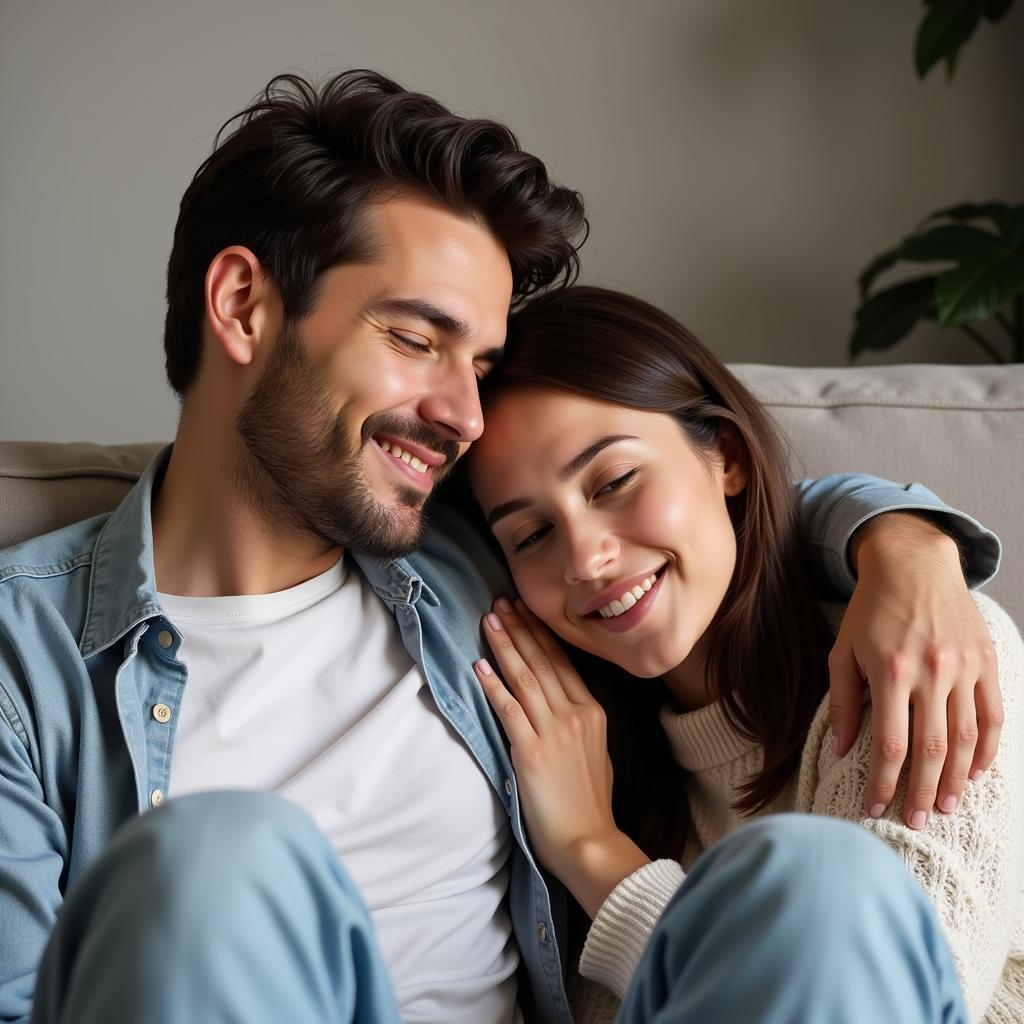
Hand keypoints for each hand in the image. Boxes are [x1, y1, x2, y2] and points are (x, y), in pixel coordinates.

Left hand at [475, 597, 648, 916]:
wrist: (587, 841)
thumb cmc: (590, 803)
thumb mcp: (599, 752)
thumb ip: (582, 723)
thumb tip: (565, 703)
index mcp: (592, 712)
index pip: (563, 662)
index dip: (542, 633)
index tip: (526, 610)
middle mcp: (575, 714)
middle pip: (543, 661)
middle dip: (520, 629)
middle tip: (502, 603)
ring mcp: (554, 731)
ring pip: (525, 677)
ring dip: (504, 646)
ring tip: (490, 621)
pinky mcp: (531, 750)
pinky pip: (508, 709)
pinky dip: (493, 685)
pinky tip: (479, 666)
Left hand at [831, 513, 1001, 827]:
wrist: (913, 563)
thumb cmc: (869, 610)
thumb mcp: (842, 650)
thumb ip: (844, 702)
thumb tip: (844, 750)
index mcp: (890, 671)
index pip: (890, 743)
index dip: (883, 783)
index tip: (875, 809)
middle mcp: (930, 671)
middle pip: (931, 749)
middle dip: (922, 792)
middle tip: (916, 823)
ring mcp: (963, 667)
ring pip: (966, 738)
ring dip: (957, 779)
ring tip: (946, 807)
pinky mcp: (987, 661)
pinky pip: (994, 715)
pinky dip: (988, 749)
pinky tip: (976, 773)